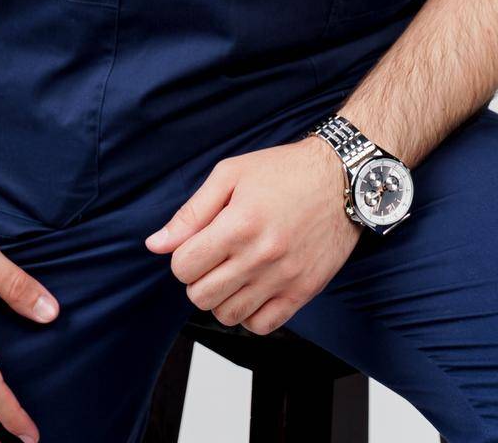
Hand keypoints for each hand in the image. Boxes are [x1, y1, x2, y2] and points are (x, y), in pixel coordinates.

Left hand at [143, 136, 360, 334]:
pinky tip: (253, 289)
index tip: (196, 246)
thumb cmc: (284, 172)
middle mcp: (260, 256)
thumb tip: (156, 244)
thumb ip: (191, 212)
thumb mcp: (230, 174)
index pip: (183, 267)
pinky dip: (250, 314)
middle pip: (201, 296)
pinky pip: (262, 326)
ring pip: (228, 316)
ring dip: (222, 298)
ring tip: (233, 273)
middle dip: (198, 279)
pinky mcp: (303, 292)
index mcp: (238, 224)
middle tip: (213, 259)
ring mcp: (283, 278)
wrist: (341, 179)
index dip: (182, 257)